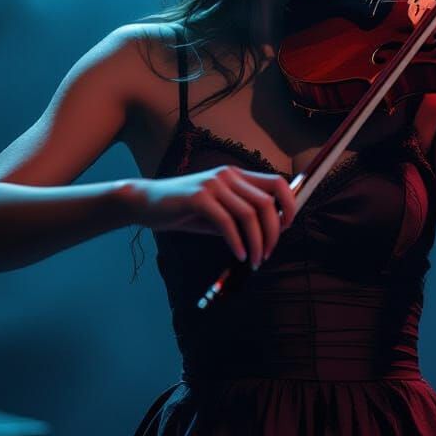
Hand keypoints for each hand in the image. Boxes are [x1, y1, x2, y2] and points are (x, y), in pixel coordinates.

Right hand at [135, 166, 296, 269]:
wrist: (146, 203)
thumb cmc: (184, 210)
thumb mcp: (218, 212)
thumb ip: (240, 218)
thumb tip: (269, 234)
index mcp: (236, 175)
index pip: (277, 182)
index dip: (289, 204)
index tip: (287, 227)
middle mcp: (228, 175)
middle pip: (267, 202)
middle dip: (273, 232)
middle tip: (267, 254)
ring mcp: (213, 185)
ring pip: (250, 214)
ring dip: (257, 242)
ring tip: (254, 261)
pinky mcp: (198, 198)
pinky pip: (227, 223)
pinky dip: (237, 242)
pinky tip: (239, 255)